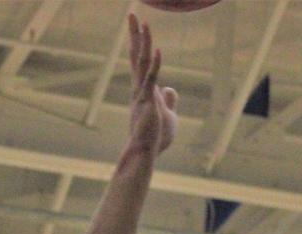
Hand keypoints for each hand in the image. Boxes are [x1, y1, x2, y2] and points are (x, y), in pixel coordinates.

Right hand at [128, 14, 176, 155]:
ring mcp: (142, 93)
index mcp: (143, 88)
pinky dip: (155, 64)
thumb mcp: (166, 114)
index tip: (138, 25)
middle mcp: (139, 87)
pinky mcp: (148, 101)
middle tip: (132, 13)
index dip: (139, 42)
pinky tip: (158, 50)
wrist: (145, 152)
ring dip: (143, 42)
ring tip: (144, 22)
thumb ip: (168, 100)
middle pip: (136, 55)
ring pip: (142, 62)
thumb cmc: (155, 136)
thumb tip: (170, 88)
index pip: (140, 60)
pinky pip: (151, 79)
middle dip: (135, 34)